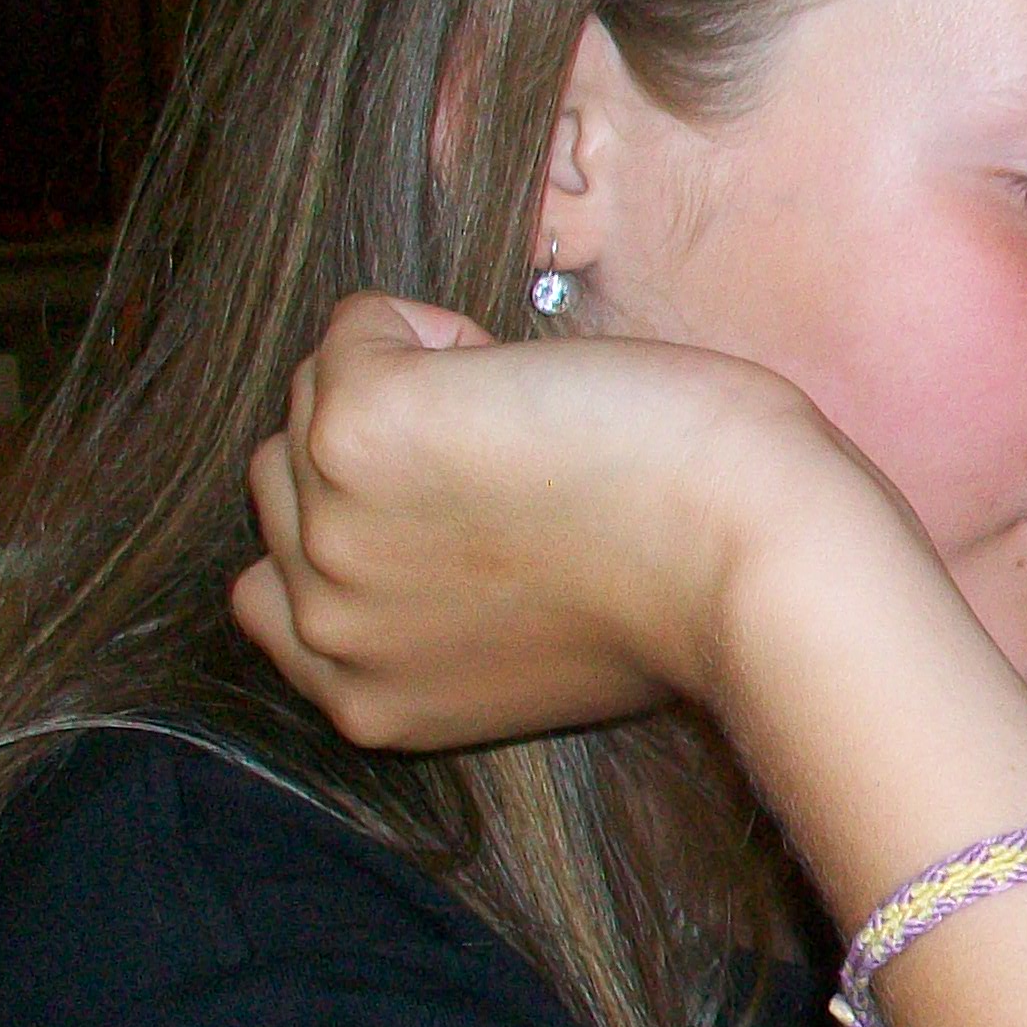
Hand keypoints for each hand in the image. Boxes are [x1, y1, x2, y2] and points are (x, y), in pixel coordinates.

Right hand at [234, 292, 911, 750]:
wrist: (755, 565)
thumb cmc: (690, 587)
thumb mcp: (529, 640)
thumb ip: (438, 607)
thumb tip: (415, 502)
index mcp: (366, 700)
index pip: (271, 594)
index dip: (359, 525)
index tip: (455, 510)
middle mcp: (328, 628)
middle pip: (283, 482)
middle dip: (385, 451)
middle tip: (517, 464)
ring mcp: (329, 528)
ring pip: (313, 398)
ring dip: (410, 384)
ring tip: (530, 428)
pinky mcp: (356, 433)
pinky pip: (355, 328)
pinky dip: (429, 326)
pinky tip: (521, 378)